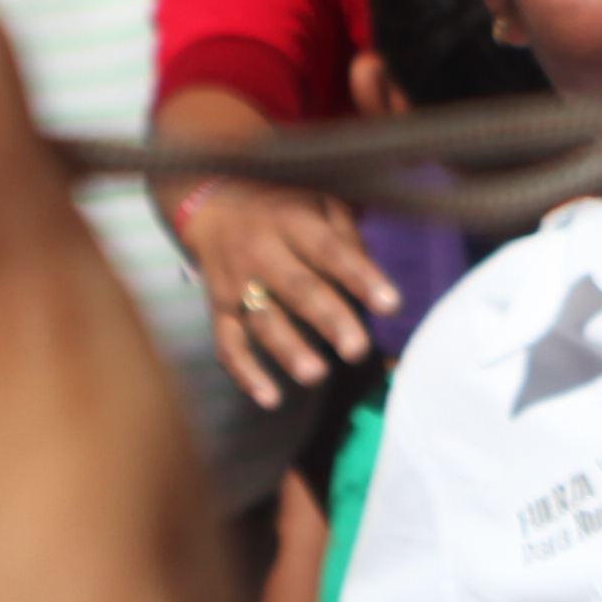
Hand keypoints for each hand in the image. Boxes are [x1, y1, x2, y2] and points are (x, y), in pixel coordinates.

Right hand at [170, 169, 393, 407]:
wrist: (210, 204)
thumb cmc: (282, 208)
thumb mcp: (318, 202)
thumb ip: (347, 236)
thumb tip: (375, 277)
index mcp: (292, 221)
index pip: (331, 250)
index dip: (360, 276)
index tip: (391, 305)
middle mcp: (261, 250)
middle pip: (297, 287)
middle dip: (328, 319)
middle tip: (357, 350)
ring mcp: (236, 283)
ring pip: (262, 319)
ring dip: (287, 349)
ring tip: (316, 375)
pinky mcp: (218, 309)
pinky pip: (228, 344)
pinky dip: (245, 373)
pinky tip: (270, 399)